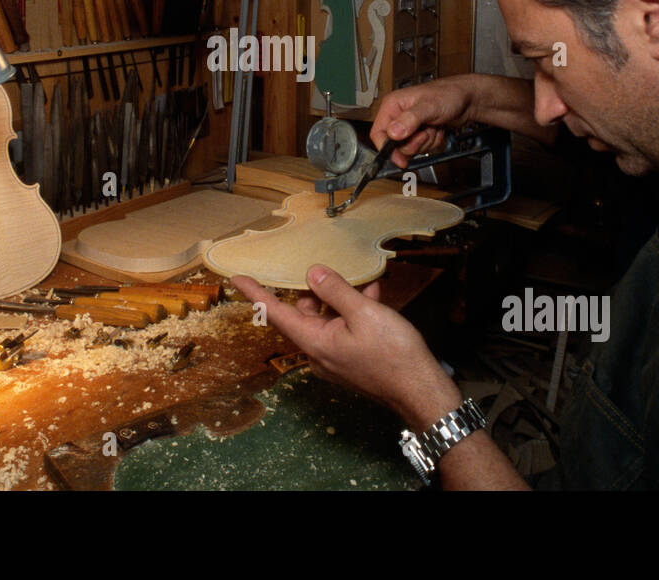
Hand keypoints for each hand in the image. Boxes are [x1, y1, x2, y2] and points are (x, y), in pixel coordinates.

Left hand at [233, 266, 460, 428]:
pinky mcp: (351, 359)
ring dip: (338, 297)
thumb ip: (336, 291)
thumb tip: (312, 273)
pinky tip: (372, 292)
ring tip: (355, 276)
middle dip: (310, 289)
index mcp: (314, 341)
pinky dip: (353, 309)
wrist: (421, 392)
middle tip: (317, 266)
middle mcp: (319, 351)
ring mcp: (335, 357)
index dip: (256, 293)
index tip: (237, 278)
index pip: (275, 313)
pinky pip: (343, 328)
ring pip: (326, 318)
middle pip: (303, 313)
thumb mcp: (364, 314)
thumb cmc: (393, 355)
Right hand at [369, 78, 473, 167]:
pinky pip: (422, 148)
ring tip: (433, 127)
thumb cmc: (449, 94)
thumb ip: (410, 119)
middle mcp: (399, 116)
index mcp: (393, 106)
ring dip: (426, 142)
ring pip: (410, 148)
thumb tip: (393, 133)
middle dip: (415, 143)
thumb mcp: (429, 106)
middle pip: (395, 145)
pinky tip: (437, 129)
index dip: (387, 149)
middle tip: (426, 131)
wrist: (467, 99)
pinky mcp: (420, 133)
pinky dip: (433, 142)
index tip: (399, 159)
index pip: (379, 133)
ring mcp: (409, 126)